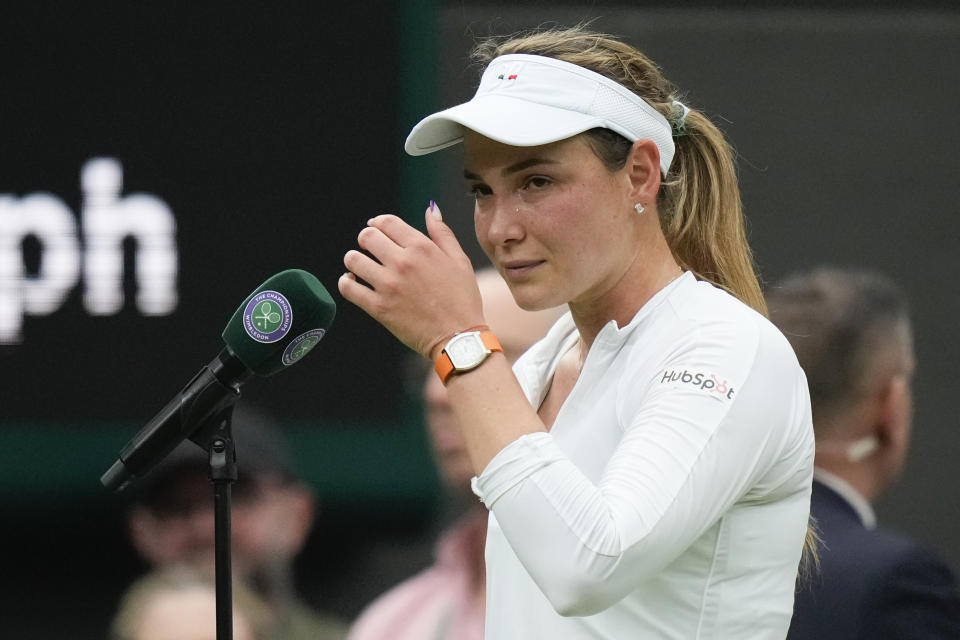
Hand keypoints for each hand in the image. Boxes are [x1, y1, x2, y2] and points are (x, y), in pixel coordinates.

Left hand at [339, 202, 483, 359]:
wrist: (458, 337)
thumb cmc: (462, 299)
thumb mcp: (460, 260)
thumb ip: (442, 233)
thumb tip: (430, 208)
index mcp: (422, 248)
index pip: (387, 222)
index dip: (377, 223)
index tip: (375, 228)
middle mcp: (403, 263)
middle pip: (367, 237)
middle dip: (365, 239)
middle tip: (368, 248)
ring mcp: (388, 285)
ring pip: (353, 260)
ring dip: (353, 260)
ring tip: (359, 266)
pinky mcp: (379, 308)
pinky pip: (349, 289)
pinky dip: (345, 283)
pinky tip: (351, 282)